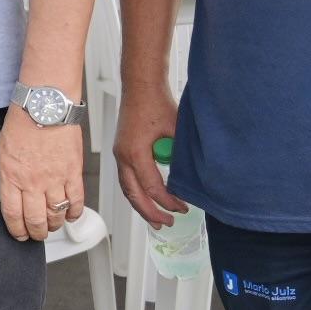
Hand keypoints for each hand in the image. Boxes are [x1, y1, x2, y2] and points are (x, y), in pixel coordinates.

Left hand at [0, 105, 85, 241]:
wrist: (46, 104)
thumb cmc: (23, 121)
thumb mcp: (3, 150)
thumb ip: (9, 174)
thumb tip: (13, 191)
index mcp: (11, 176)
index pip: (12, 214)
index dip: (16, 229)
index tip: (19, 234)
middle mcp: (33, 182)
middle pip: (35, 220)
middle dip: (36, 232)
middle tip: (38, 234)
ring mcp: (55, 179)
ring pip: (57, 214)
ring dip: (55, 224)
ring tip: (53, 225)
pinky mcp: (73, 172)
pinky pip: (76, 201)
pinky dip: (75, 212)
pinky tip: (72, 215)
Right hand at [111, 83, 182, 229]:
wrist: (140, 85)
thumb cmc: (156, 102)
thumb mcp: (175, 130)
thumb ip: (180, 155)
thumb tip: (191, 177)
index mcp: (135, 153)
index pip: (152, 187)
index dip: (168, 201)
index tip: (183, 208)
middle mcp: (122, 156)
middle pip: (134, 194)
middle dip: (150, 212)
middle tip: (167, 224)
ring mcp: (119, 153)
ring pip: (127, 189)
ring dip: (141, 205)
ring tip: (156, 219)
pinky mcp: (121, 150)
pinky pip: (127, 178)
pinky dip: (137, 191)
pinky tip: (148, 197)